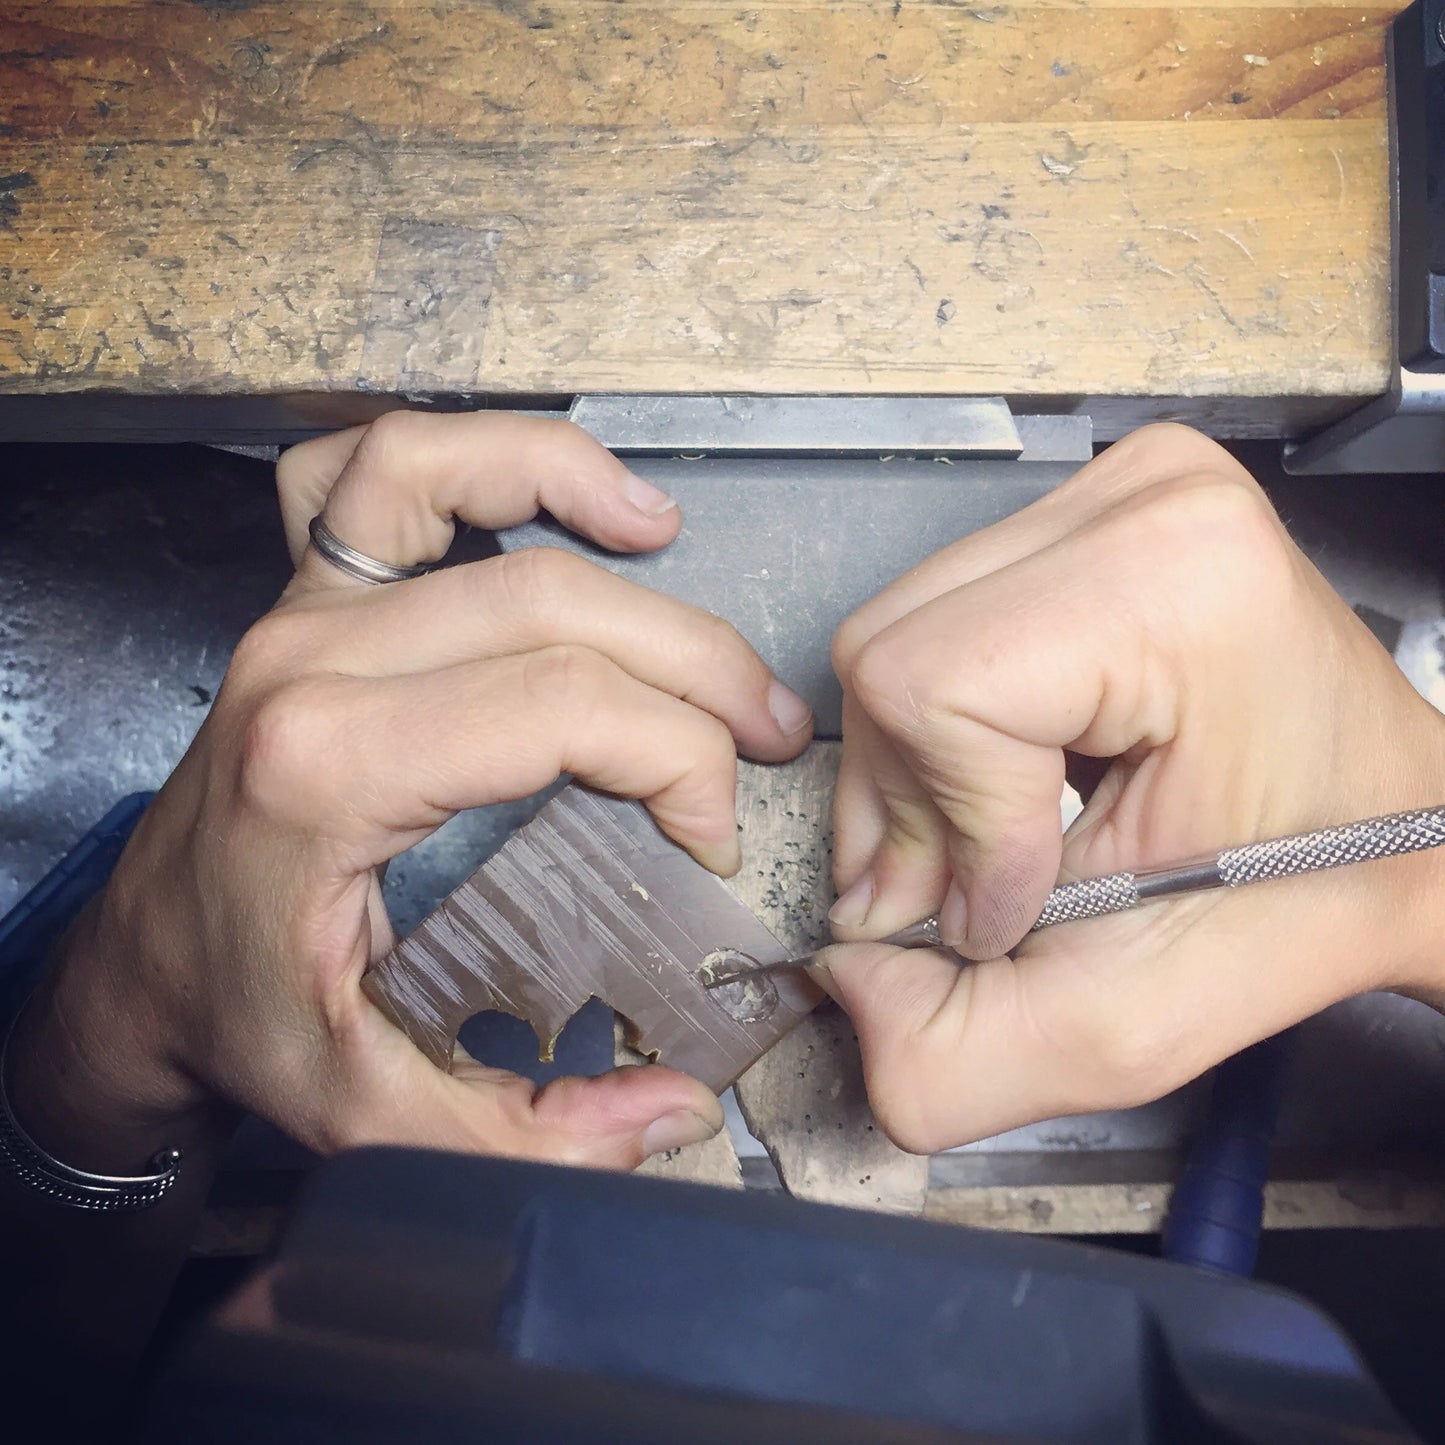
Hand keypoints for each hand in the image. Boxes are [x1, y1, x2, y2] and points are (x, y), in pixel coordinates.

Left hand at [8, 411, 813, 1174]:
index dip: (677, 761)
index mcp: (328, 770)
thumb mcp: (375, 1110)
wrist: (145, 968)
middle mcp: (311, 661)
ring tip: (672, 545)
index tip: (711, 833)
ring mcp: (303, 610)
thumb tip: (673, 1111)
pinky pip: (376, 472)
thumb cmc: (240, 1013)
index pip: (563, 707)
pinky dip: (475, 452)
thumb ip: (533, 1133)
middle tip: (761, 730)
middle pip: (555, 606)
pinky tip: (552, 490)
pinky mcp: (306, 598)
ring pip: (463, 486)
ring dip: (584, 499)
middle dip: (691, 665)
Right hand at [823, 424, 1444, 1151]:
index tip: (1013, 907)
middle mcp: (1142, 501)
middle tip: (979, 892)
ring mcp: (1114, 491)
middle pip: (888, 653)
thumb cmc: (1311, 897)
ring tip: (997, 844)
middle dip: (910, 805)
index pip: (929, 687)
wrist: (1403, 828)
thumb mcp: (1132, 1023)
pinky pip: (932, 621)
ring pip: (892, 638)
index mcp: (1179, 582)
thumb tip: (837, 976)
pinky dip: (945, 729)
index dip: (951, 827)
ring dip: (919, 773)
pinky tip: (1010, 780)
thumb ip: (957, 1055)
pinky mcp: (1086, 510)